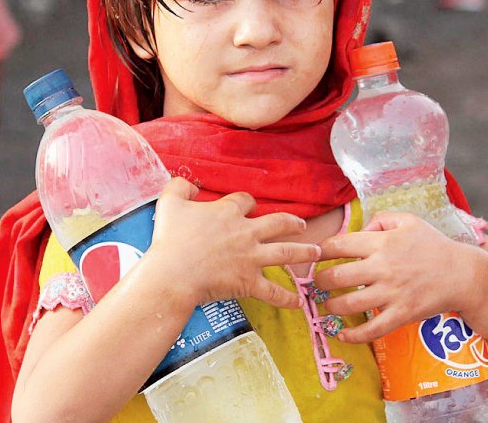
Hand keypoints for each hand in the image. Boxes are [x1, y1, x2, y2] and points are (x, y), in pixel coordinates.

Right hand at [149, 177, 320, 308]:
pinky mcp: (249, 281)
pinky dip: (287, 298)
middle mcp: (246, 232)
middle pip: (278, 223)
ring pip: (286, 252)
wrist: (173, 273)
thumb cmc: (170, 238)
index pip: (246, 201)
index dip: (248, 203)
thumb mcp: (170, 203)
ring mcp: (251, 257)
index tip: (249, 206)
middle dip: (292, 223)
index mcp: (228, 212)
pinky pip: (273, 292)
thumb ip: (180, 187)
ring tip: (317, 252)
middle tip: (301, 225)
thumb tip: (191, 186)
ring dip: (304, 252)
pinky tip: (298, 302)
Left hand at [314, 211, 478, 342]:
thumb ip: (379, 220)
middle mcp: (383, 267)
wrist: (462, 274)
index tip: (314, 256)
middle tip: (316, 284)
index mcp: (381, 243)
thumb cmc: (432, 245)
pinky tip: (343, 335)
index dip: (320, 251)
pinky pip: (373, 329)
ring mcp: (392, 293)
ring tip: (326, 305)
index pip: (339, 245)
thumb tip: (359, 229)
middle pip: (337, 276)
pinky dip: (354, 335)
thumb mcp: (408, 220)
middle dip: (320, 281)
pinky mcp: (402, 314)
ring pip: (349, 304)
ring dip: (331, 306)